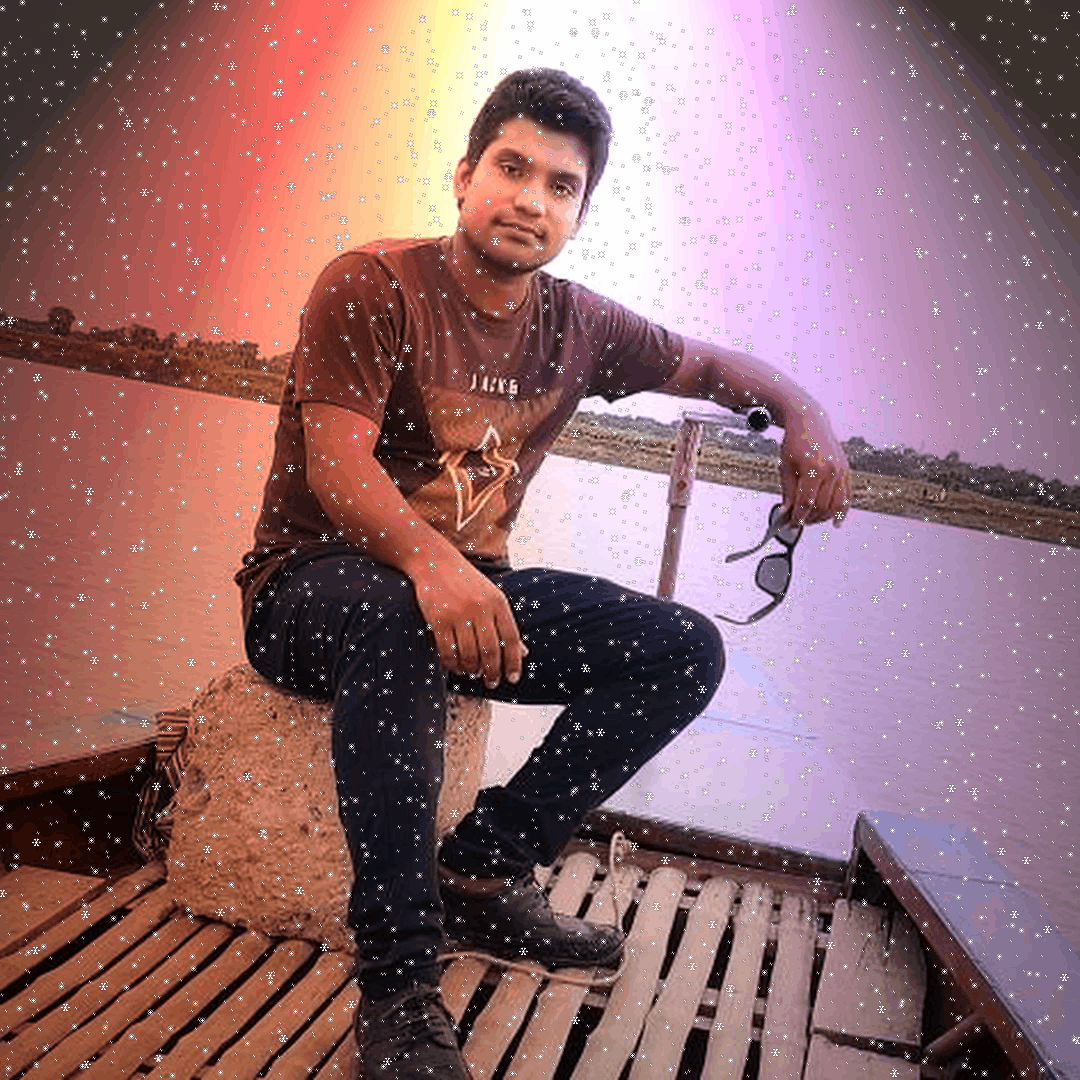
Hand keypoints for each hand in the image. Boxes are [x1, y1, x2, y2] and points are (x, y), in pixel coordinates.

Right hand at [409, 558, 526, 687]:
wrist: (435, 562)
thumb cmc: (467, 582)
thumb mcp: (493, 597)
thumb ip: (506, 624)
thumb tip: (524, 653)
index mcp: (498, 603)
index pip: (512, 639)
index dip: (513, 662)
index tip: (512, 678)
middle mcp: (481, 608)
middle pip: (491, 651)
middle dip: (492, 672)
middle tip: (491, 683)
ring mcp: (459, 614)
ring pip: (469, 654)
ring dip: (472, 669)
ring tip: (473, 673)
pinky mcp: (438, 619)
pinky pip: (447, 651)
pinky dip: (452, 664)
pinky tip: (456, 666)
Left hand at [778, 405, 850, 527]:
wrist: (810, 422)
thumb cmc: (795, 441)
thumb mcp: (785, 467)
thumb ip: (788, 492)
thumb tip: (787, 512)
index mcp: (813, 468)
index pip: (806, 502)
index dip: (798, 517)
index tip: (791, 524)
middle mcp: (831, 470)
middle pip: (822, 506)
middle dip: (809, 519)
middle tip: (798, 523)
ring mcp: (841, 471)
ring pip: (836, 505)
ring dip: (823, 517)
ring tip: (811, 521)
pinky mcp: (846, 471)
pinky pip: (847, 496)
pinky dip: (842, 511)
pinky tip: (836, 521)